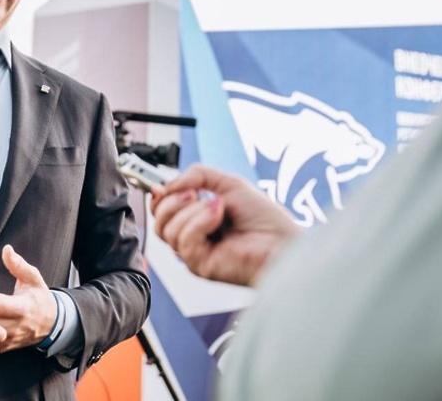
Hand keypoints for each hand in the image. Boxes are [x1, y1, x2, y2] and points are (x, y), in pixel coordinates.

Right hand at [150, 164, 300, 286]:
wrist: (283, 241)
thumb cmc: (264, 219)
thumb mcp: (228, 184)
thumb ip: (197, 175)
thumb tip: (167, 184)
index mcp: (197, 220)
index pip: (162, 212)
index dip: (158, 198)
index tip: (162, 186)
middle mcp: (193, 238)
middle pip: (159, 222)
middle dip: (171, 203)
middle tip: (194, 194)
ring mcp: (194, 254)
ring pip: (167, 231)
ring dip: (191, 212)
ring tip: (217, 206)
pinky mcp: (200, 266)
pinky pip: (184, 241)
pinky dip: (198, 223)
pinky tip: (218, 217)